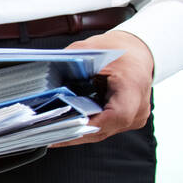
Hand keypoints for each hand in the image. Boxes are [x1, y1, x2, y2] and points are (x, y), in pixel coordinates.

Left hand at [51, 29, 153, 147]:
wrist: (138, 52)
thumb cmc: (118, 49)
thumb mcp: (90, 50)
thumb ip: (69, 64)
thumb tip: (44, 81)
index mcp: (133, 87)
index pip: (115, 115)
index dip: (88, 125)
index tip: (62, 128)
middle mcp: (138, 108)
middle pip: (103, 129)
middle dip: (72, 132)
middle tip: (43, 133)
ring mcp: (134, 118)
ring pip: (100, 133)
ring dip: (75, 133)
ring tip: (47, 132)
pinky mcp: (126, 122)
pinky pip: (102, 129)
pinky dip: (83, 128)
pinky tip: (62, 128)